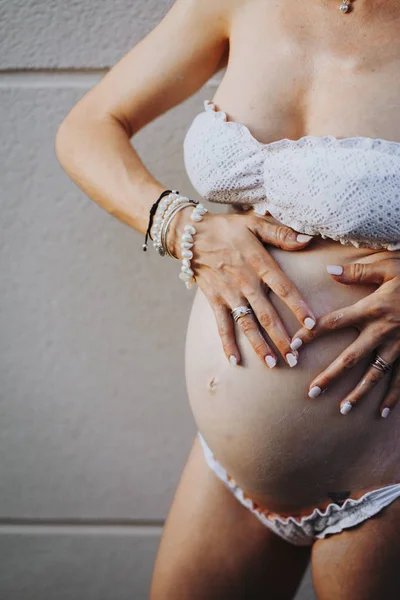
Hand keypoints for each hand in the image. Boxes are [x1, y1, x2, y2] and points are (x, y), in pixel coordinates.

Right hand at [169, 207, 315, 367]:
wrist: (191, 234)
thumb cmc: (227, 227)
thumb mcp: (254, 222)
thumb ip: (281, 233)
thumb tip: (307, 240)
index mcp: (258, 263)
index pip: (283, 288)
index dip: (298, 306)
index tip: (311, 325)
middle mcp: (245, 282)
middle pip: (267, 314)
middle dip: (282, 338)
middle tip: (296, 359)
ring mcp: (228, 294)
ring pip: (246, 324)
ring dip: (259, 346)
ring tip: (273, 365)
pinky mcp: (214, 300)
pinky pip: (221, 325)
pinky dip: (227, 343)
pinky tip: (235, 361)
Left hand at [290, 258, 399, 416]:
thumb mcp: (388, 266)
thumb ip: (358, 271)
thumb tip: (329, 271)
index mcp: (372, 309)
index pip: (334, 323)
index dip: (312, 333)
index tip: (293, 345)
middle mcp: (382, 331)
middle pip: (350, 358)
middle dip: (330, 376)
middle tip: (311, 392)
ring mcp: (399, 346)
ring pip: (374, 374)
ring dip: (358, 393)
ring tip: (343, 409)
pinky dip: (394, 396)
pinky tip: (383, 412)